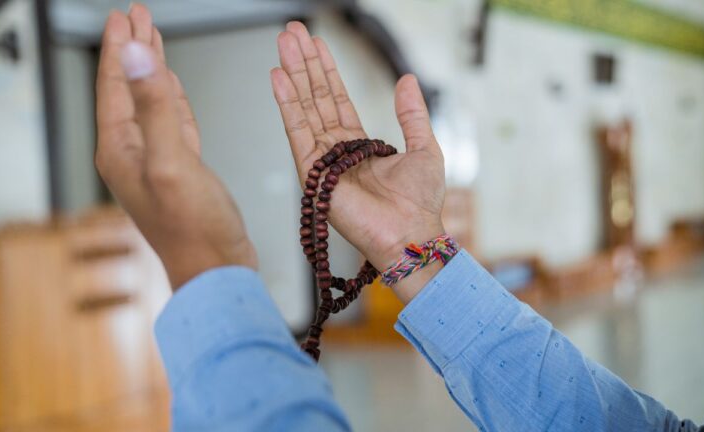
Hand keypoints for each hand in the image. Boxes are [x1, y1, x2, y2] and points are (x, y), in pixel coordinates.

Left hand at [95, 5, 256, 289]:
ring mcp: (155, 161)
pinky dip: (170, 99)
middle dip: (133, 49)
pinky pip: (170, 122)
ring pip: (149, 101)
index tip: (125, 16)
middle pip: (128, 87)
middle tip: (137, 16)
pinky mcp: (180, 168)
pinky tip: (171, 87)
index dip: (119, 46)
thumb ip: (154, 107)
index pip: (114, 84)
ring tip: (152, 39)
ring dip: (151, 69)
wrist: (217, 270)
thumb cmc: (194, 230)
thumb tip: (134, 56)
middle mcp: (132, 153)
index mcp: (120, 149)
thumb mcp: (172, 161)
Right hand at [270, 23, 445, 301]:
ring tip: (283, 44)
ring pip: (304, 108)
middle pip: (316, 98)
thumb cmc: (420, 202)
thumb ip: (412, 114)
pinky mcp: (313, 174)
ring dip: (293, 75)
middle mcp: (337, 151)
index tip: (316, 44)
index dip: (327, 71)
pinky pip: (297, 132)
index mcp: (360, 145)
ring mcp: (323, 161)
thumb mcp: (425, 147)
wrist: (410, 234)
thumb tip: (406, 79)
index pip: (337, 100)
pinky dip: (287, 104)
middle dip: (305, 64)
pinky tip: (278, 78)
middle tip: (292, 33)